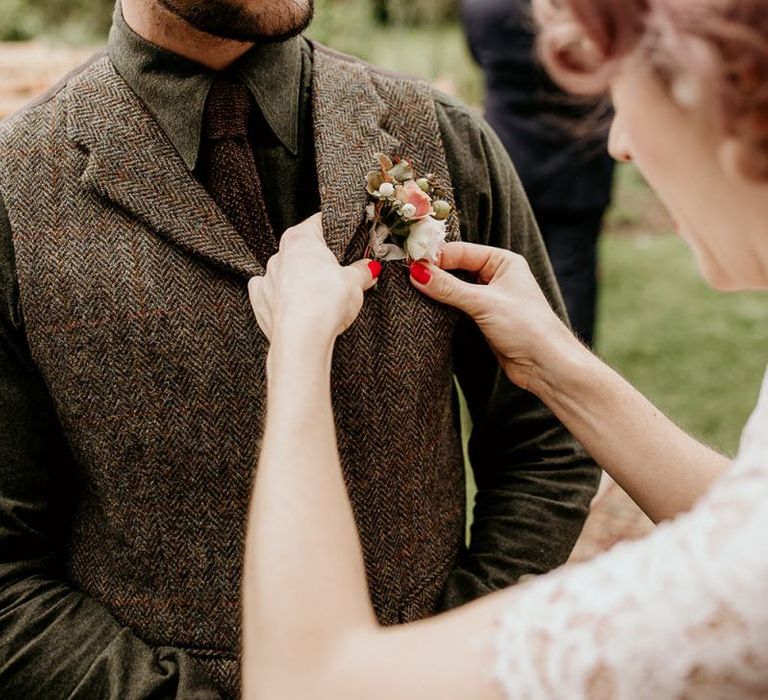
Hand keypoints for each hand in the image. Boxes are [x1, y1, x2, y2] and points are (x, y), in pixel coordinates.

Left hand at [248, 213, 379, 348]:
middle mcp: (279, 255)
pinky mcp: (261, 303)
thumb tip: (369, 268)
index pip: (318, 223)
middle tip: (340, 276)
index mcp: (300, 239)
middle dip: (320, 261)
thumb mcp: (355, 283)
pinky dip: (283, 298)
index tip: (345, 241)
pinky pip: (271, 294)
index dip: (334, 231)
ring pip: (286, 272)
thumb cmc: (325, 303)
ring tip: (321, 298)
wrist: (301, 339)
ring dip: (302, 281)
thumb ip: (362, 272)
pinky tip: (296, 307)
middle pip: (303, 250)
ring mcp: (267, 279)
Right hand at [410, 242, 582, 390]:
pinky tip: (426, 306)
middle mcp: (496, 275)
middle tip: (405, 276)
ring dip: (437, 289)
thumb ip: (449, 288)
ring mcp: (489, 297)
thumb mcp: (484, 303)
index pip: (461, 251)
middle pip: (456, 267)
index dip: (435, 257)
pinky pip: (457, 305)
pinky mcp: (483, 317)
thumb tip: (417, 273)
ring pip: (455, 286)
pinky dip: (443, 305)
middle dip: (433, 271)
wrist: (546, 365)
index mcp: (503, 261)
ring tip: (410, 289)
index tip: (410, 263)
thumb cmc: (527, 327)